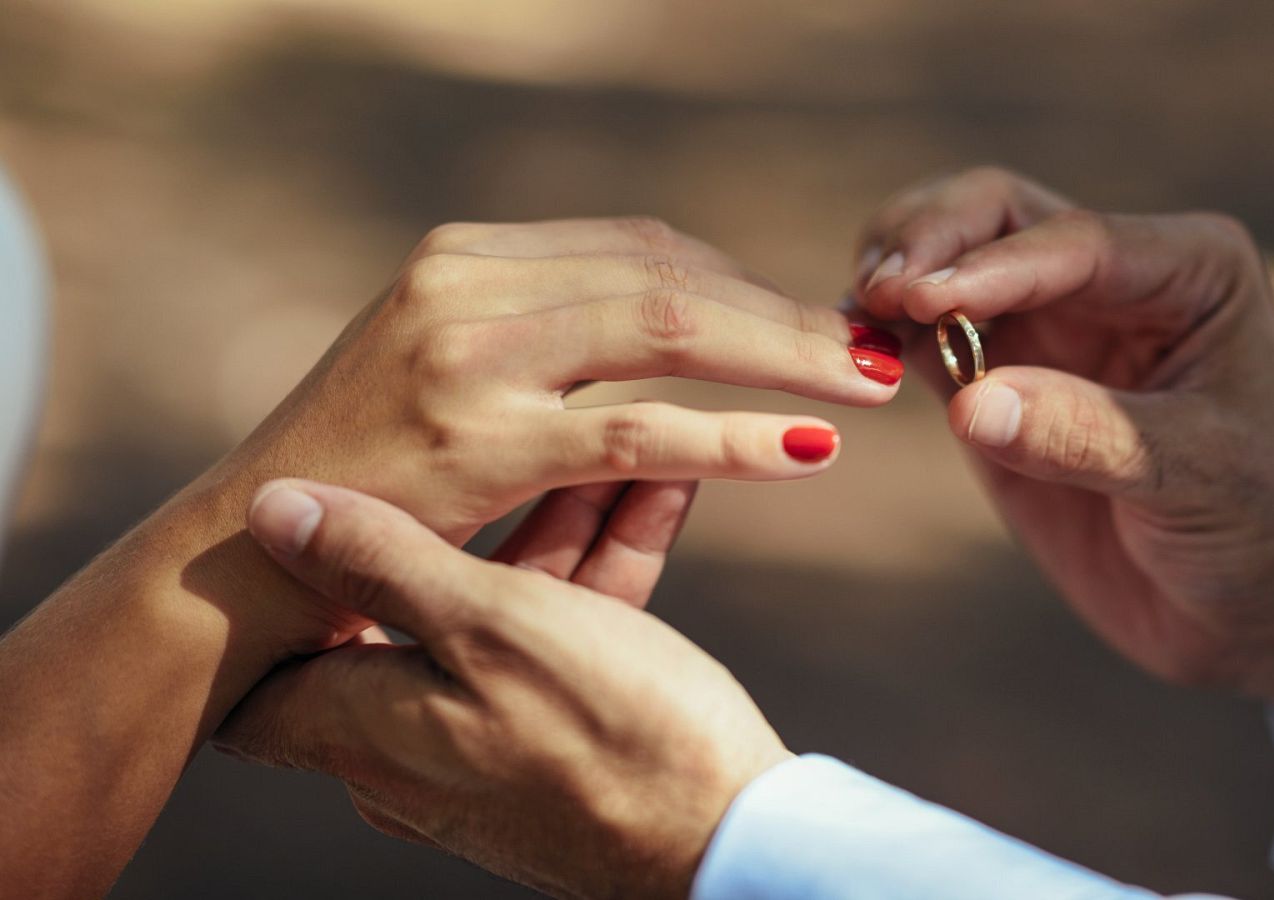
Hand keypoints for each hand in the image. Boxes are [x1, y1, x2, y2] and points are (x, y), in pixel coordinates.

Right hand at [188, 217, 903, 650]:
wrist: (240, 558)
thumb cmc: (361, 476)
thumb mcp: (446, 372)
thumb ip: (543, 334)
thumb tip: (670, 319)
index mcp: (468, 258)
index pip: (643, 246)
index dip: (745, 283)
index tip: (818, 320)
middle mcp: (466, 284)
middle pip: (670, 274)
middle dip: (785, 313)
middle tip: (877, 347)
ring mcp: (466, 356)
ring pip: (666, 329)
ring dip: (784, 357)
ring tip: (869, 384)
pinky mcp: (472, 440)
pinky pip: (634, 431)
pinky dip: (733, 436)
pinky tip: (805, 451)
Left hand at [216, 477, 787, 899]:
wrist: (733, 843)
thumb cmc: (611, 737)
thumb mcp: (494, 625)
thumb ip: (382, 562)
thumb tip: (271, 512)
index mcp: (364, 726)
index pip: (266, 660)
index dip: (277, 579)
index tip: (314, 498)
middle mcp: (407, 751)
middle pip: (409, 606)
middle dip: (472, 510)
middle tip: (516, 432)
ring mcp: (486, 752)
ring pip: (501, 614)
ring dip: (559, 527)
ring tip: (619, 443)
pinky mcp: (558, 750)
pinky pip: (559, 643)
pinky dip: (598, 575)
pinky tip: (653, 491)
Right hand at [853, 168, 1273, 735]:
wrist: (1265, 610)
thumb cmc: (1267, 529)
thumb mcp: (1198, 478)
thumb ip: (1086, 435)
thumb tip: (972, 405)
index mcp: (1187, 270)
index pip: (1071, 241)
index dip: (991, 266)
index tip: (921, 297)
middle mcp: (1112, 279)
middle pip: (996, 215)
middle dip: (929, 240)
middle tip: (879, 290)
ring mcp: (1050, 329)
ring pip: (950, 262)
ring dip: (895, 276)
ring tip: (855, 316)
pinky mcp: (1000, 386)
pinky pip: (928, 340)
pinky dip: (885, 337)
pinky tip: (851, 353)